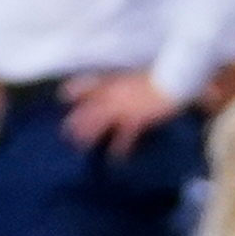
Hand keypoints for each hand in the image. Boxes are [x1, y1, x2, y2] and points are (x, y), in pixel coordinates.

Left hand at [63, 69, 178, 157]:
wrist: (172, 80)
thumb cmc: (159, 77)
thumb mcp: (137, 76)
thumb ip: (126, 83)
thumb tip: (123, 86)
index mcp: (114, 82)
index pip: (89, 85)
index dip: (75, 90)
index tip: (62, 96)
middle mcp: (114, 95)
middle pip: (90, 108)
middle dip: (78, 120)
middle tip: (65, 132)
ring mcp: (124, 107)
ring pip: (100, 122)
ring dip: (89, 134)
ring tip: (79, 145)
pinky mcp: (137, 119)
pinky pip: (125, 137)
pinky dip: (119, 149)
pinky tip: (115, 160)